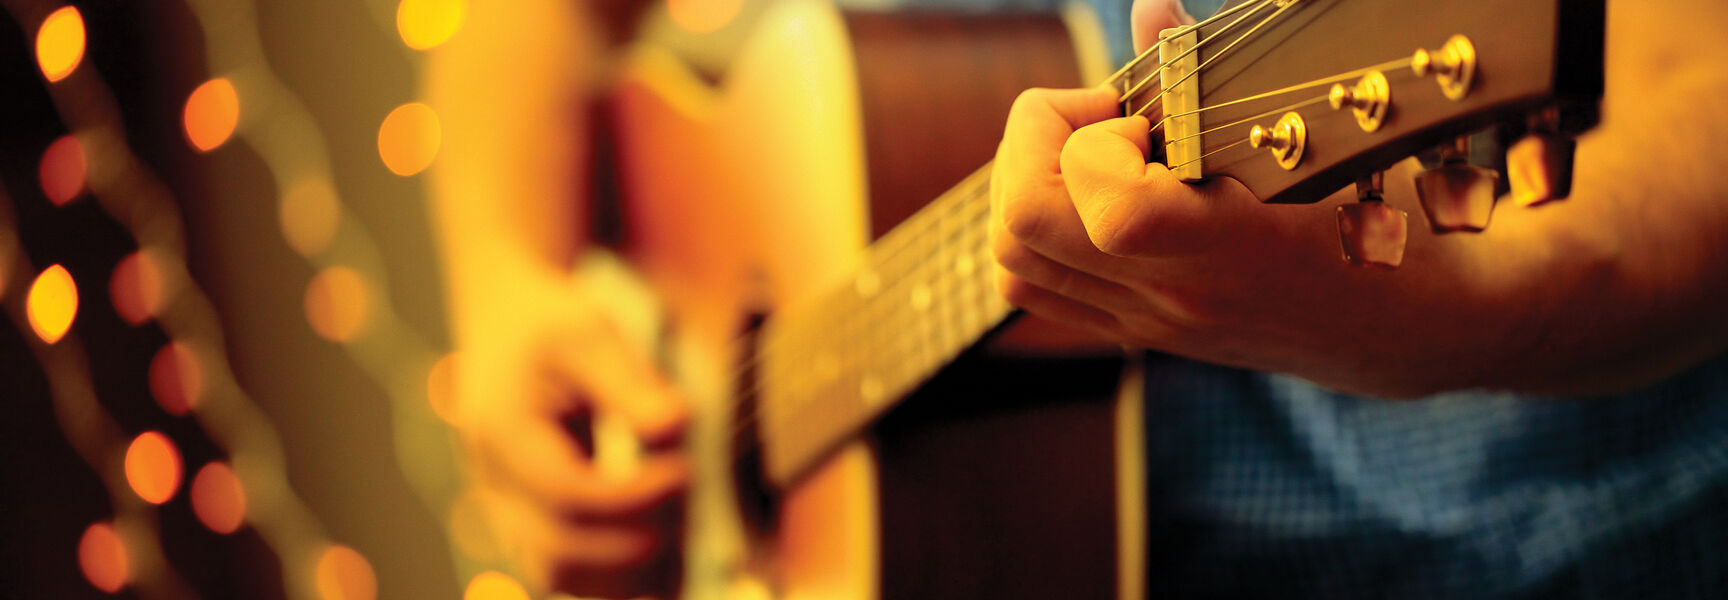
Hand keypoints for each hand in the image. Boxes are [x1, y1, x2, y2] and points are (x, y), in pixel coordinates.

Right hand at [452, 259, 687, 597]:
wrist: (504, 324)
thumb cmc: (550, 322)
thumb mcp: (590, 330)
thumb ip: (630, 380)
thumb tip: (673, 428)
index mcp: (501, 431)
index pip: (565, 493)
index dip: (632, 498)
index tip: (685, 469)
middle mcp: (491, 483)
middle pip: (558, 551)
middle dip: (636, 534)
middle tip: (686, 484)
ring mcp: (504, 510)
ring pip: (559, 575)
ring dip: (629, 567)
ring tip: (682, 522)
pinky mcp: (528, 524)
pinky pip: (569, 574)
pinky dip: (620, 574)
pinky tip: (670, 546)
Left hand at [989, 0, 1624, 395]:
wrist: (1418, 325)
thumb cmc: (1383, 210)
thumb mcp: (1318, 132)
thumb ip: (1212, 73)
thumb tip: (1150, 9)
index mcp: (1230, 242)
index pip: (1105, 203)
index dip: (1089, 133)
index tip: (1134, 108)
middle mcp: (1177, 292)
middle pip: (1020, 229)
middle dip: (1032, 146)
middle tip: (1097, 118)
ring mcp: (1152, 321)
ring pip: (1011, 264)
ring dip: (1027, 188)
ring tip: (1092, 152)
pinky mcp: (1142, 334)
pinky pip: (1035, 292)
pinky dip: (1035, 234)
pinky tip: (1090, 194)